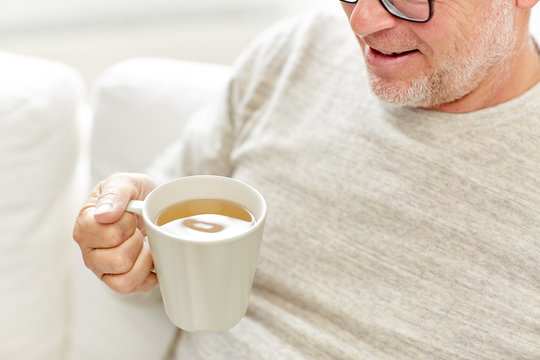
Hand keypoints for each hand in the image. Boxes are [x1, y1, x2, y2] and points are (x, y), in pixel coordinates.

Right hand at [73, 173, 157, 292]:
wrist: (154, 204)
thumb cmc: (134, 194)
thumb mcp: (125, 182)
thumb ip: (115, 194)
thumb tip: (104, 215)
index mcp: (85, 225)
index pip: (107, 234)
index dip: (126, 223)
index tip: (129, 213)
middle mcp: (90, 252)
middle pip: (119, 261)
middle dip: (137, 242)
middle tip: (137, 229)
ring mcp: (105, 270)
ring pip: (126, 280)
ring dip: (143, 260)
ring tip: (143, 244)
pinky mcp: (121, 281)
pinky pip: (136, 287)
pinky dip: (150, 272)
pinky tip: (149, 256)